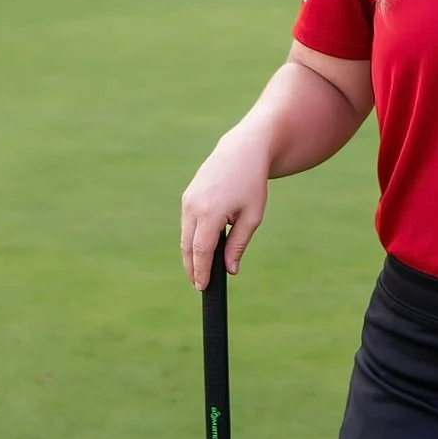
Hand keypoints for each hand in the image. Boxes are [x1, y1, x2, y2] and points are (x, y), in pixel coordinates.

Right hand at [180, 132, 270, 289]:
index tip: (202, 287)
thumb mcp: (252, 217)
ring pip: (185, 236)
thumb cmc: (252, 183)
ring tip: (199, 272)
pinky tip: (200, 250)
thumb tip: (230, 270)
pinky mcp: (187, 196)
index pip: (201, 251)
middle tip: (199, 285)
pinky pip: (187, 224)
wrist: (242, 151)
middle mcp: (193, 206)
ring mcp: (187, 200)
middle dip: (192, 268)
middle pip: (188, 247)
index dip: (201, 272)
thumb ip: (238, 245)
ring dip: (191, 254)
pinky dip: (192, 239)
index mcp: (210, 212)